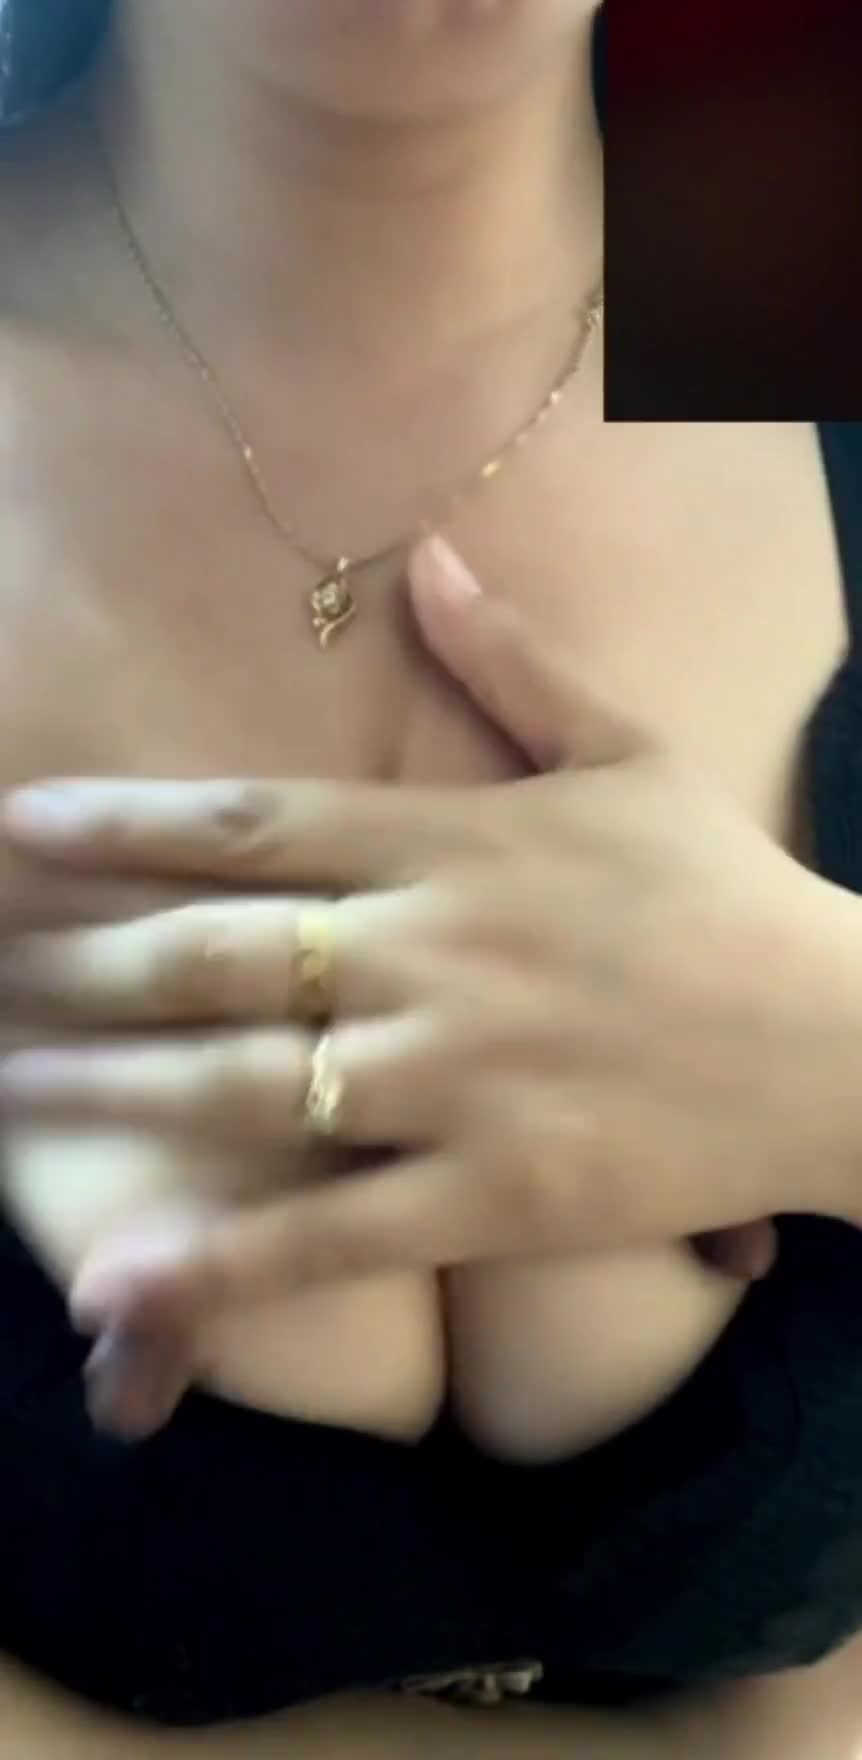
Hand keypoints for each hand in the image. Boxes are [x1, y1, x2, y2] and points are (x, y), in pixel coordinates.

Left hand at [0, 535, 818, 1358]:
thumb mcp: (630, 751)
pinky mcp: (493, 1193)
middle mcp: (433, 953)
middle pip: (218, 951)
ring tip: (10, 1080)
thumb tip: (428, 557)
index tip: (22, 824)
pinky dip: (218, 1262)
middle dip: (83, 959)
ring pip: (243, 1084)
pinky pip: (331, 1233)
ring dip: (110, 1086)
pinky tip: (116, 1284)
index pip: (256, 825)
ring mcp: (456, 1077)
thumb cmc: (725, 895)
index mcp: (457, 845)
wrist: (842, 1044)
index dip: (126, 824)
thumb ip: (513, 660)